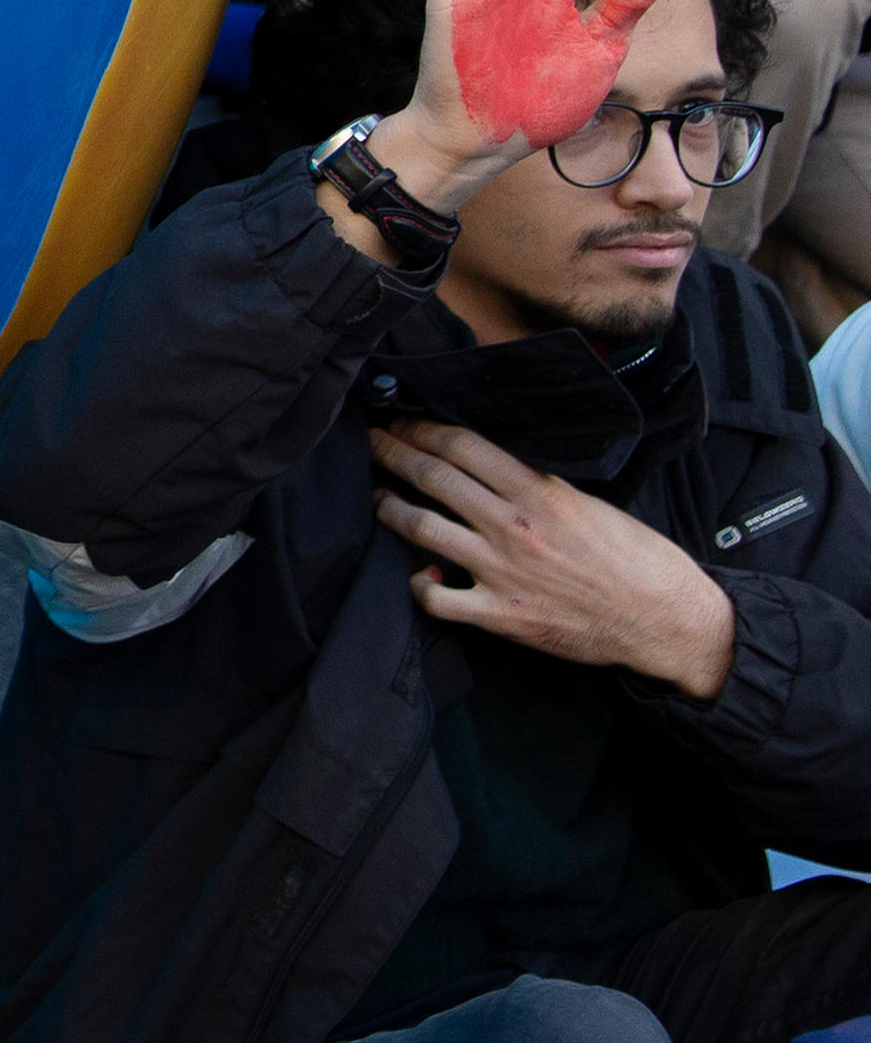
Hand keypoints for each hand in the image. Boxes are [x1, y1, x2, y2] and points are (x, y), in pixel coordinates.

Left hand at [375, 421, 736, 695]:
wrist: (669, 622)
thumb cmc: (641, 561)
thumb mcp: (592, 504)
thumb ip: (540, 486)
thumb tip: (497, 468)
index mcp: (540, 493)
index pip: (462, 446)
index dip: (421, 428)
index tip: (403, 421)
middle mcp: (514, 528)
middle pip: (433, 477)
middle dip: (394, 453)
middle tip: (373, 442)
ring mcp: (502, 572)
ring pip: (421, 528)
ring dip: (391, 509)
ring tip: (380, 498)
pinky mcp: (501, 616)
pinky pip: (437, 599)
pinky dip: (419, 586)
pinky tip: (418, 576)